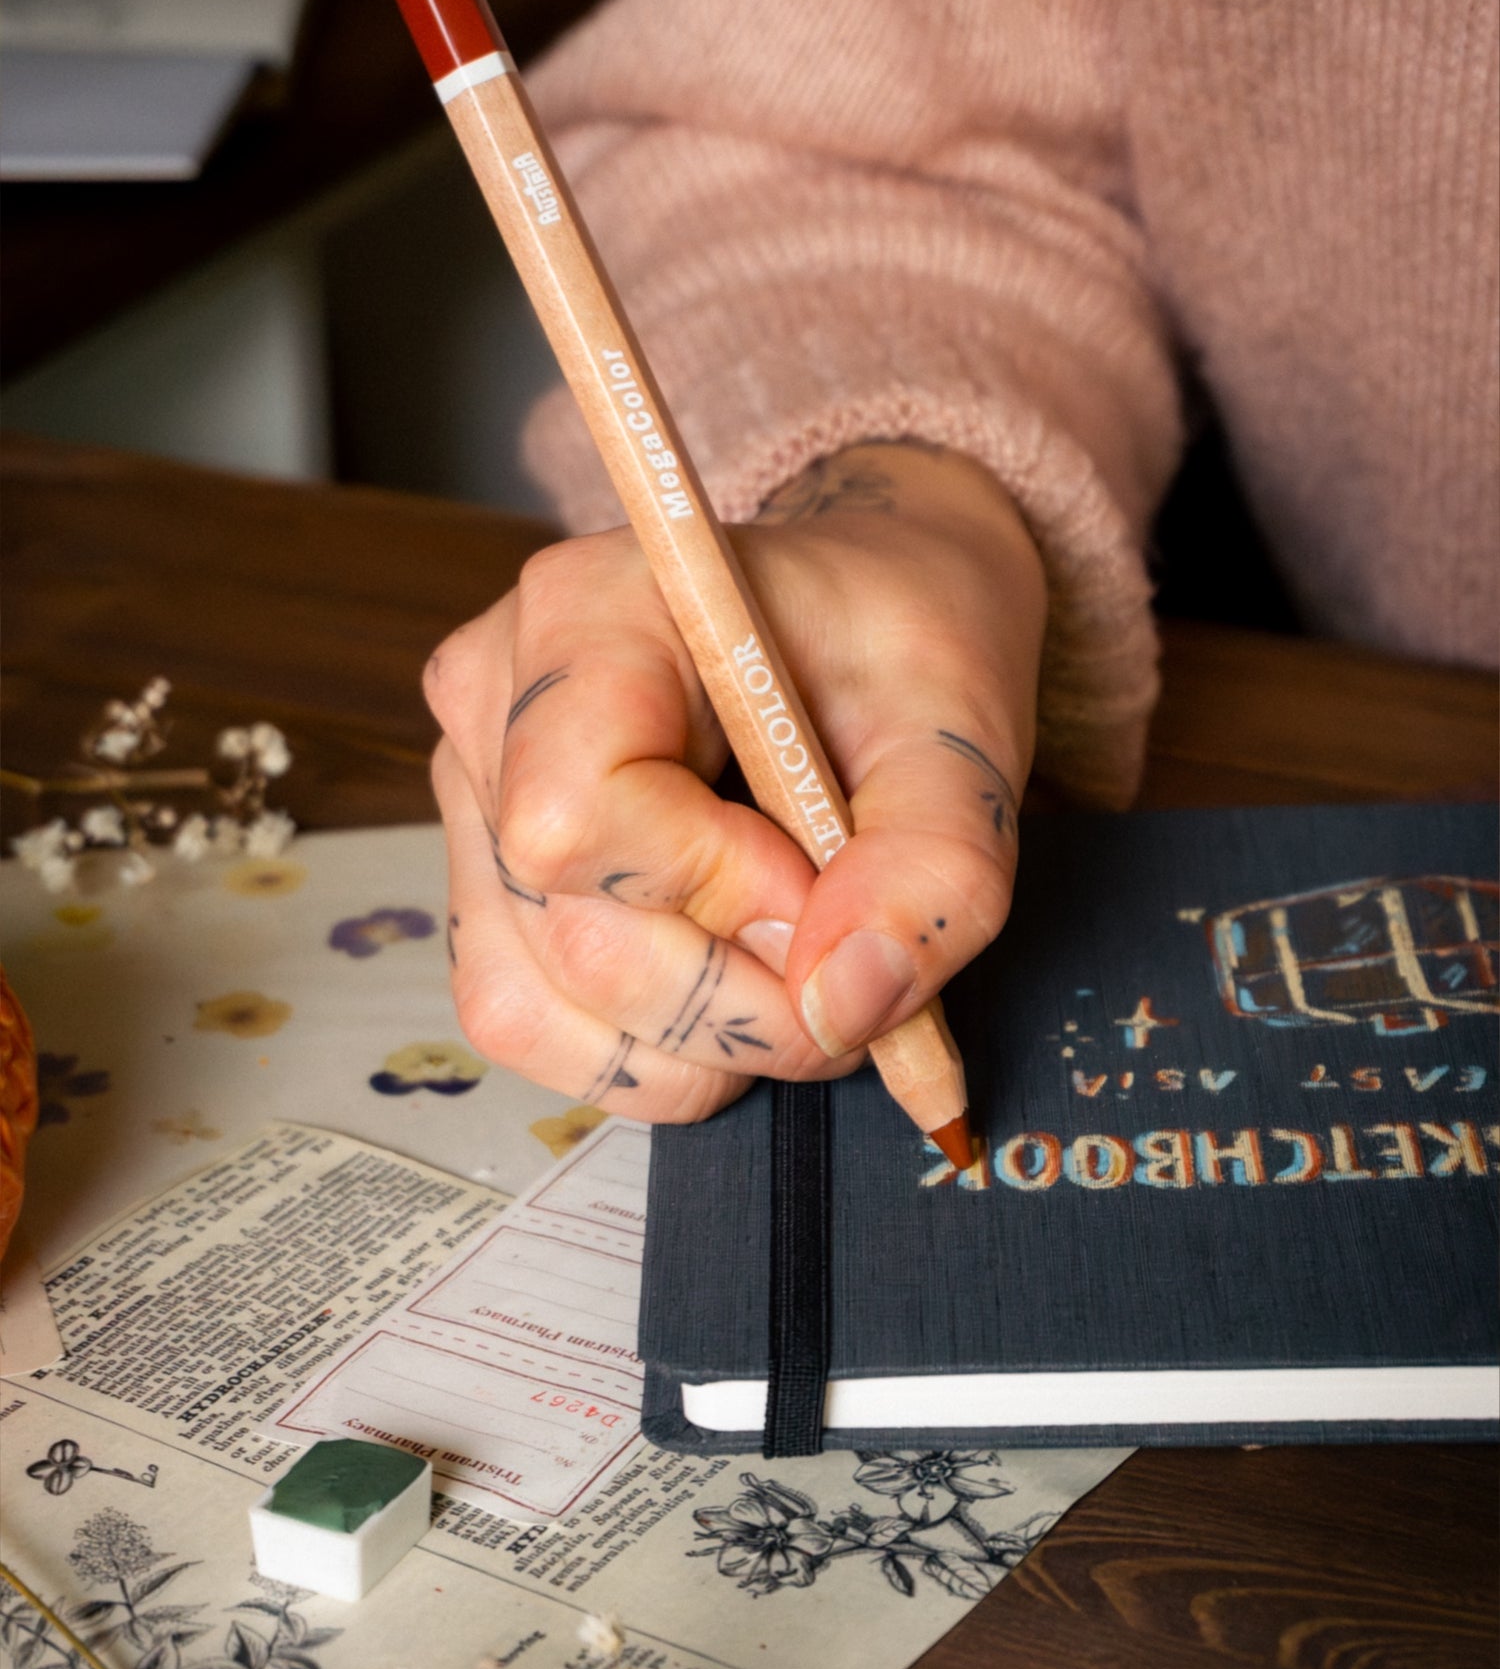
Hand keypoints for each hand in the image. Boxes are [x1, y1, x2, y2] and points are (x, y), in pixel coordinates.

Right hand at [425, 441, 1045, 1122]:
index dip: (716, 894)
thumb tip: (842, 1006)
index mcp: (590, 610)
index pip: (578, 813)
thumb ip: (935, 866)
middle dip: (738, 1003)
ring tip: (797, 978)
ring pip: (532, 1005)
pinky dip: (648, 1058)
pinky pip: (522, 1021)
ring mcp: (473, 794)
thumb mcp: (964, 735)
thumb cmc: (899, 645)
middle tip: (852, 969)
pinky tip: (732, 997)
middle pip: (568, 934)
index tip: (826, 889)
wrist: (865, 620)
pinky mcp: (481, 876)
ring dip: (695, 1050)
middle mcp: (494, 697)